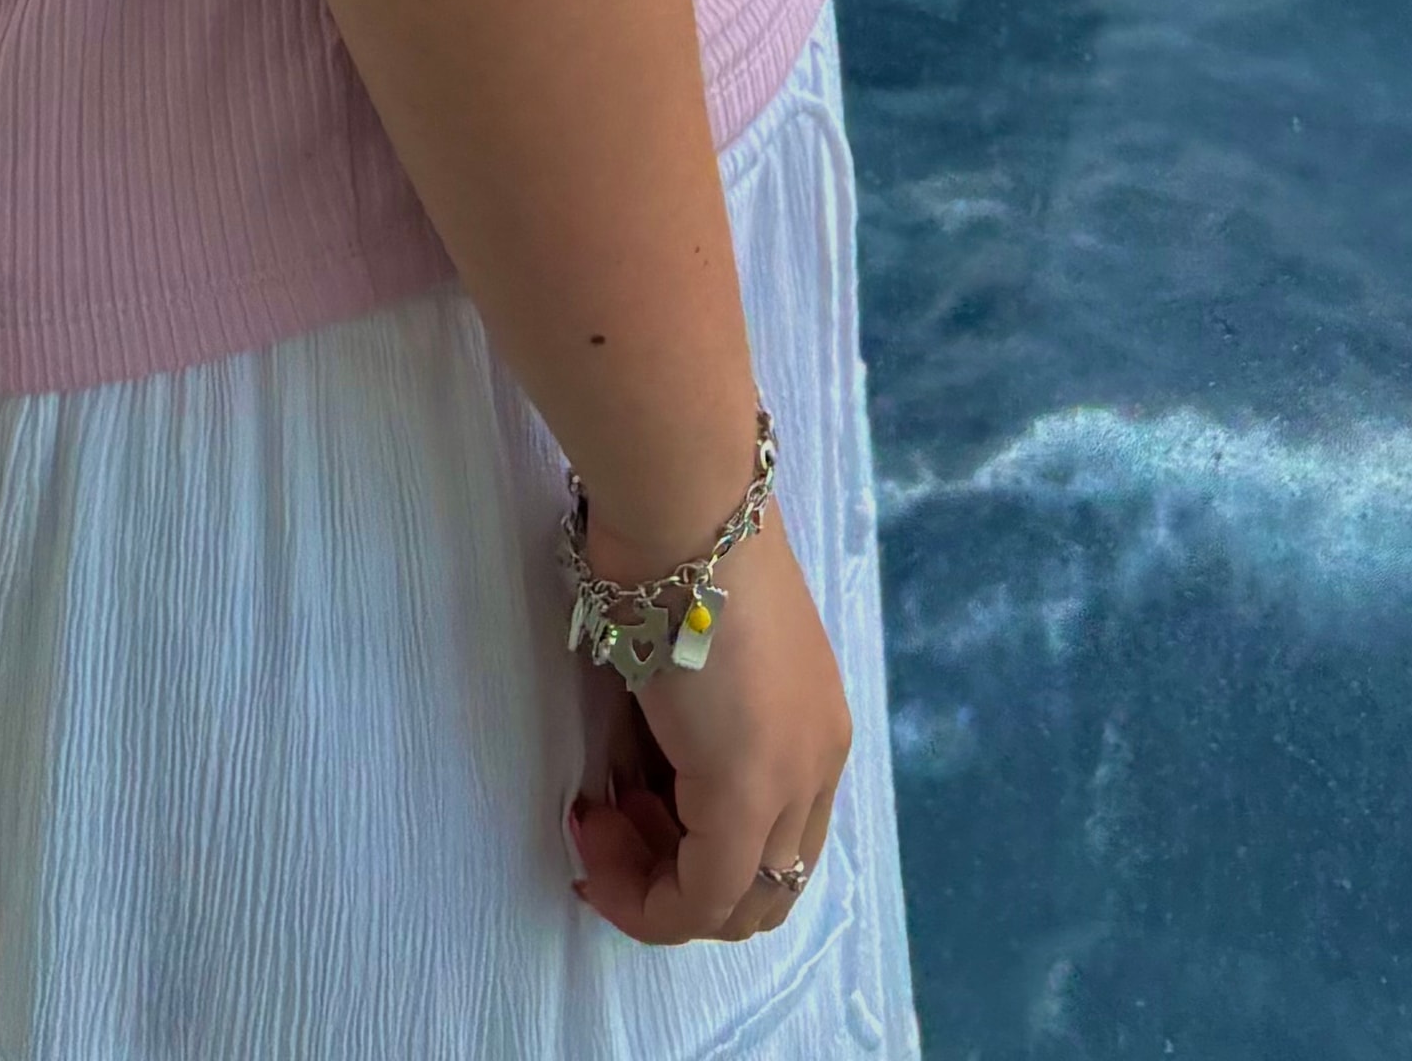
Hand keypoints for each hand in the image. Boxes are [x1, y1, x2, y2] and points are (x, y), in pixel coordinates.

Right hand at [566, 510, 852, 946]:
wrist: (683, 505)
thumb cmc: (676, 552)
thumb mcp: (698, 660)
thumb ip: (690, 727)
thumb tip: (645, 771)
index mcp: (815, 726)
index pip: (773, 841)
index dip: (694, 851)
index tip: (617, 812)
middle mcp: (818, 763)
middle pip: (763, 889)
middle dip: (677, 881)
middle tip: (609, 825)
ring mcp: (789, 780)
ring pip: (736, 906)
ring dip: (655, 889)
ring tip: (597, 824)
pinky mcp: (744, 792)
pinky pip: (701, 900)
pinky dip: (643, 895)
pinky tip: (594, 830)